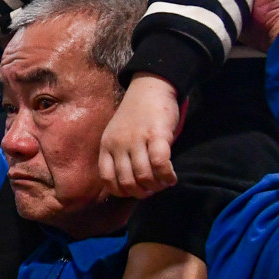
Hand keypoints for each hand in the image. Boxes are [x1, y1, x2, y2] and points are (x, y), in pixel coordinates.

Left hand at [99, 74, 180, 196]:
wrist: (150, 86)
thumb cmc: (136, 114)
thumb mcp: (117, 133)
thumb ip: (119, 155)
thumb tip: (130, 185)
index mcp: (107, 144)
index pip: (107, 179)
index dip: (122, 191)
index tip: (134, 190)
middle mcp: (119, 143)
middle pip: (127, 182)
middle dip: (142, 192)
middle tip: (152, 189)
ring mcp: (137, 139)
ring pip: (144, 176)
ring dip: (156, 186)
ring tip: (163, 183)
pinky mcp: (156, 135)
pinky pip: (160, 165)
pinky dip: (167, 176)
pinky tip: (171, 177)